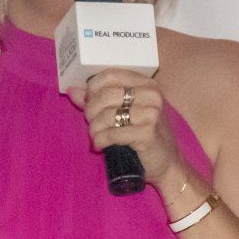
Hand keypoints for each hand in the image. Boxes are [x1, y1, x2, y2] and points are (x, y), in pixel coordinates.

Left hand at [68, 68, 183, 185]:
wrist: (167, 164)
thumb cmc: (144, 136)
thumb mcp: (124, 113)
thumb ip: (98, 100)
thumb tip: (72, 90)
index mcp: (147, 84)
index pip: (110, 75)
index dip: (92, 89)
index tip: (89, 103)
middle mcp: (152, 95)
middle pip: (106, 95)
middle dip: (90, 111)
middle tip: (92, 124)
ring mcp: (152, 114)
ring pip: (106, 115)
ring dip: (94, 129)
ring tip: (96, 137)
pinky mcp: (148, 133)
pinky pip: (111, 134)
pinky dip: (100, 141)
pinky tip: (100, 146)